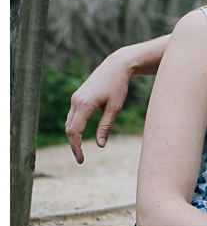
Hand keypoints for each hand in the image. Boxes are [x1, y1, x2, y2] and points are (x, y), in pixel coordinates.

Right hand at [65, 49, 131, 163]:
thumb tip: (100, 146)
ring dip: (73, 136)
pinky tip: (80, 135)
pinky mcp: (77, 96)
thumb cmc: (118, 86)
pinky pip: (73, 115)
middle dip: (74, 145)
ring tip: (81, 150)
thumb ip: (106, 126)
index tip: (81, 159)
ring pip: (69, 122)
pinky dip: (75, 126)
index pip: (75, 131)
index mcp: (85, 104)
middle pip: (69, 129)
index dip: (76, 147)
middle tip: (81, 159)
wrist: (116, 66)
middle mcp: (76, 100)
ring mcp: (75, 98)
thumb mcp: (115, 107)